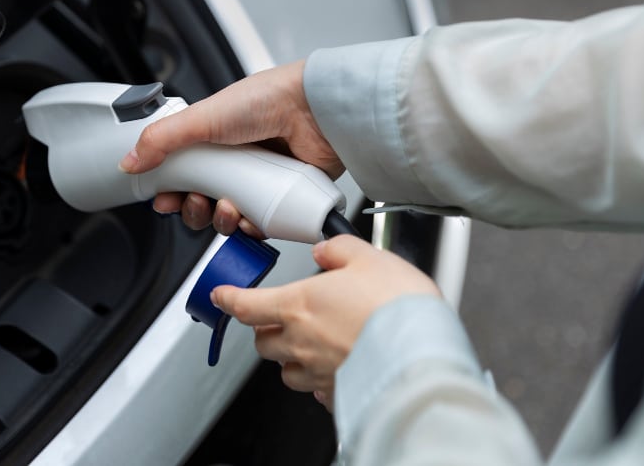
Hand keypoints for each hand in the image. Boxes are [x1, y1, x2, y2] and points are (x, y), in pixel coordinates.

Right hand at [118, 60, 343, 235]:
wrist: (316, 111)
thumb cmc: (268, 100)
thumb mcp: (202, 117)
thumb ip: (161, 139)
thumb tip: (129, 161)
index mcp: (213, 139)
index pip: (182, 174)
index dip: (170, 191)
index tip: (164, 200)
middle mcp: (235, 161)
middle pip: (201, 201)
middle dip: (193, 209)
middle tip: (196, 201)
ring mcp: (258, 181)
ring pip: (228, 217)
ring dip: (220, 219)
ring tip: (227, 205)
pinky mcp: (281, 198)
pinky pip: (258, 226)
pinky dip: (250, 227)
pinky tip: (250, 217)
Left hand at [211, 236, 440, 410]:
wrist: (423, 352)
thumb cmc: (397, 306)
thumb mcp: (369, 256)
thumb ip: (339, 250)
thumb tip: (325, 250)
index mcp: (299, 304)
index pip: (247, 305)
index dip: (229, 299)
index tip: (221, 296)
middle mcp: (301, 342)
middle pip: (263, 342)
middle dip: (265, 330)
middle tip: (278, 319)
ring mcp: (318, 371)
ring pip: (286, 371)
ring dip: (290, 358)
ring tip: (308, 346)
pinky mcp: (339, 394)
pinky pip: (317, 391)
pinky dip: (320, 381)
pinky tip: (337, 369)